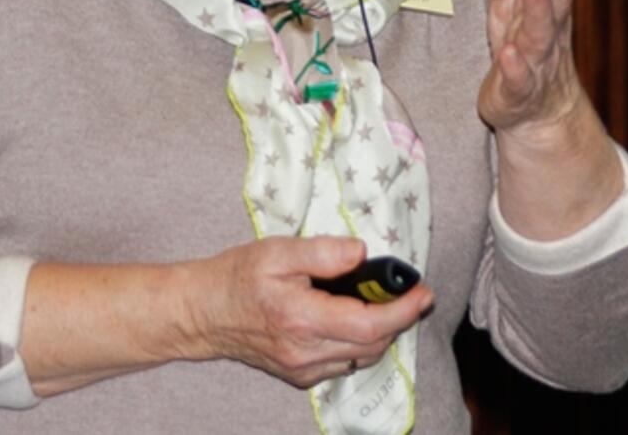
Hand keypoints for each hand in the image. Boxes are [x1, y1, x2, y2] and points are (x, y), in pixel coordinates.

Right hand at [190, 236, 432, 388]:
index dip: (403, 309)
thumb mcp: (278, 251)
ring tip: (385, 301)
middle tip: (410, 291)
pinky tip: (354, 318)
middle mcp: (306, 352)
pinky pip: (343, 363)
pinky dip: (359, 342)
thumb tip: (361, 253)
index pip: (369, 324)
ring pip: (361, 357)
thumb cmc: (238, 275)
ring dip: (381, 331)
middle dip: (399, 318)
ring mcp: (303, 369)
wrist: (204, 311)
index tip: (423, 291)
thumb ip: (322, 252)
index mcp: (301, 318)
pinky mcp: (300, 375)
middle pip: (372, 344)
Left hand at [477, 0, 580, 138]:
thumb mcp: (510, 2)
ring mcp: (534, 64)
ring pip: (538, 36)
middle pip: (552, 1)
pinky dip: (514, 67)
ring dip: (537, 9)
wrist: (536, 113)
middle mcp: (545, 32)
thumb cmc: (519, 45)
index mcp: (543, 6)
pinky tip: (508, 53)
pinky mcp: (516, 93)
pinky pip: (518, 80)